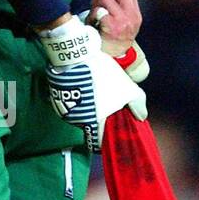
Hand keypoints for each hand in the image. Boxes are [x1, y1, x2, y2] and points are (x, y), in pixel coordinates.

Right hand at [39, 14, 147, 150]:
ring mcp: (65, 110)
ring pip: (80, 114)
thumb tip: (141, 115)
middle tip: (108, 105)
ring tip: (97, 91)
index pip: (98, 144)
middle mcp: (77, 122)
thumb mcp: (129, 89)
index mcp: (94, 125)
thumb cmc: (103, 76)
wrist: (75, 56)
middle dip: (100, 118)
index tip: (112, 131)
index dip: (106, 140)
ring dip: (89, 107)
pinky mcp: (57, 98)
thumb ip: (138, 104)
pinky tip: (86, 85)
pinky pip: (71, 103)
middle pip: (90, 126)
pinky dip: (79, 98)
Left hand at [87, 0, 141, 50]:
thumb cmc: (115, 41)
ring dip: (96, 4)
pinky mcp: (112, 26)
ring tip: (95, 15)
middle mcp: (132, 15)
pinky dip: (92, 15)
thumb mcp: (124, 23)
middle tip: (97, 0)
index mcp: (135, 13)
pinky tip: (93, 23)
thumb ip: (119, 6)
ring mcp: (123, 21)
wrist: (115, 59)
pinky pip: (99, 11)